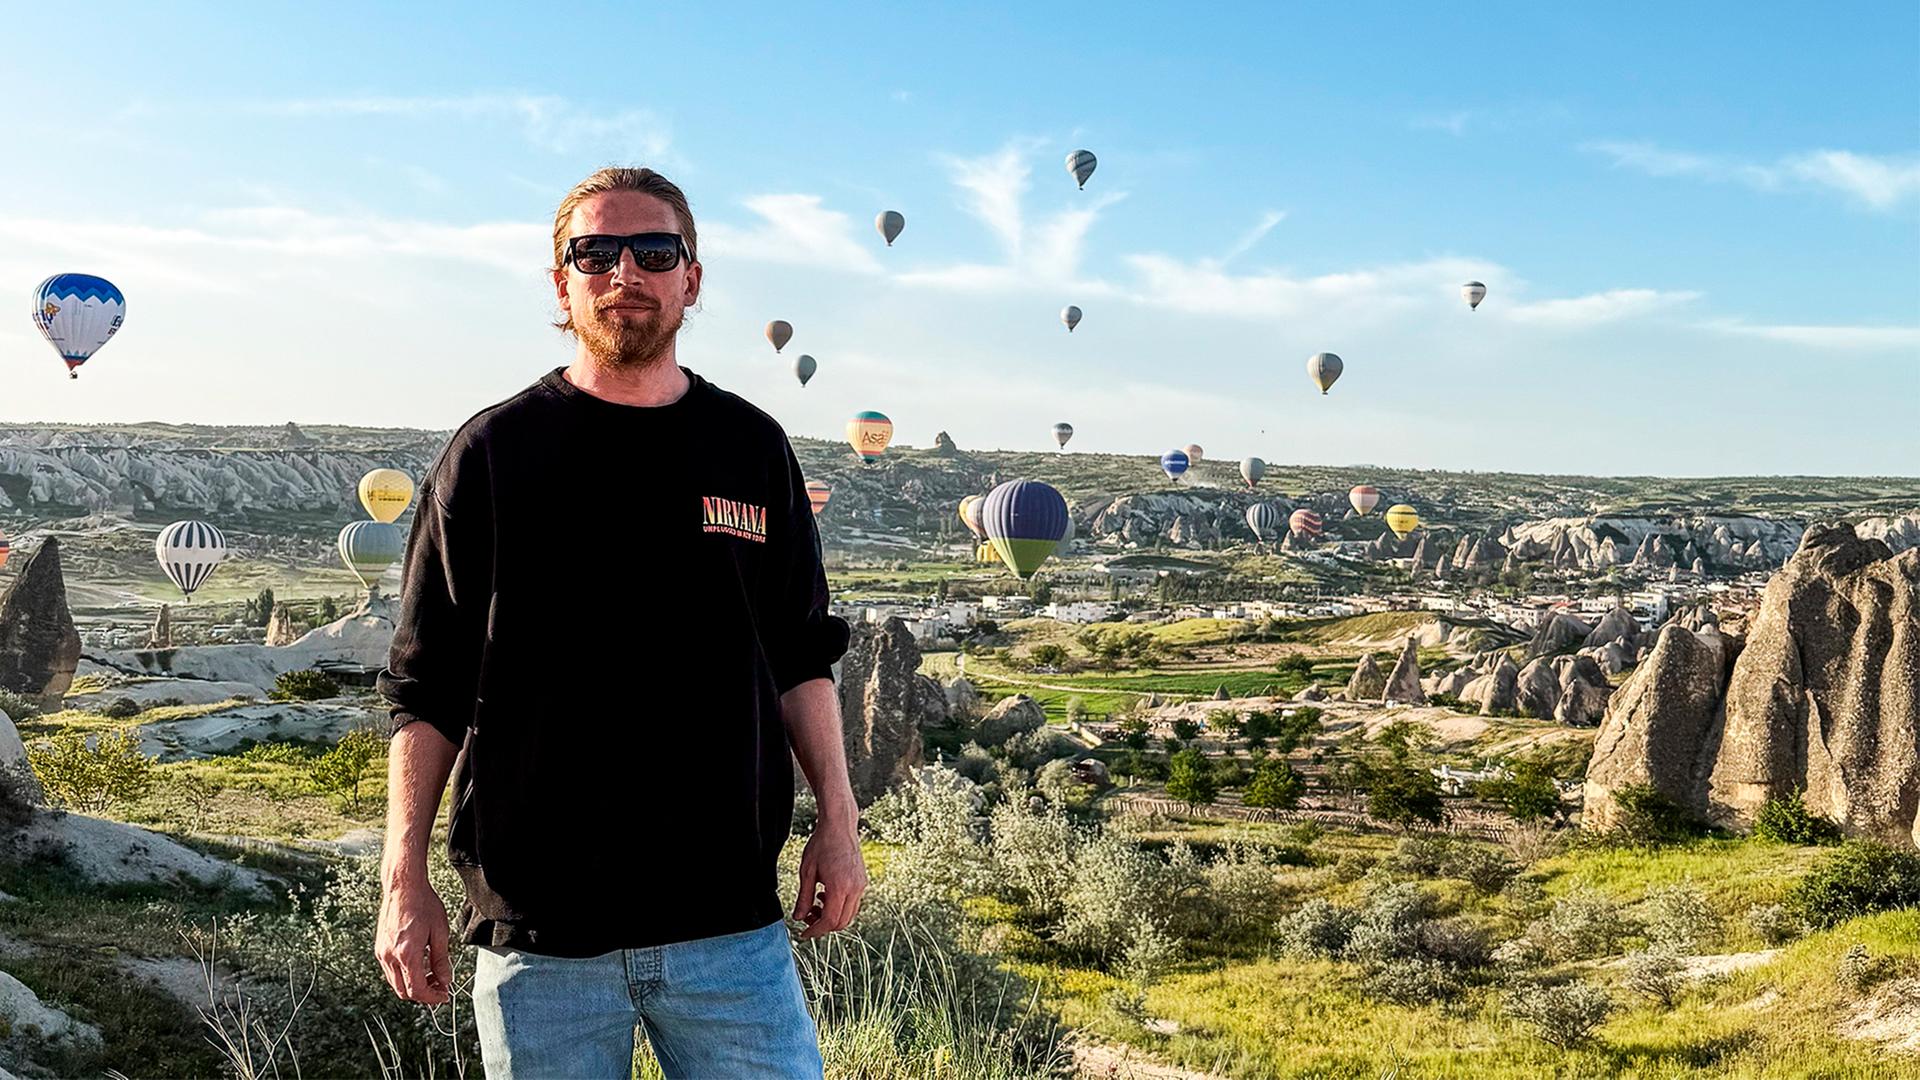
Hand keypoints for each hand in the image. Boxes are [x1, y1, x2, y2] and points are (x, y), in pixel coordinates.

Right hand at [377, 877, 452, 1003]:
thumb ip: (441, 961)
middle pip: (403, 992)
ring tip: (432, 976)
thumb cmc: (424, 905)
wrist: (404, 887)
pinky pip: (390, 971)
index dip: (432, 997)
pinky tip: (419, 964)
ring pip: (395, 983)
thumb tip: (445, 981)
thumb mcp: (440, 933)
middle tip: (440, 987)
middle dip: (423, 994)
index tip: (444, 995)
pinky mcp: (379, 948)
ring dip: (412, 985)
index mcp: (407, 954)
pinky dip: (404, 975)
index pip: (417, 990)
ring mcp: (382, 953)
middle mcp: (390, 957)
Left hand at [791, 821, 867, 939]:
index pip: (830, 920)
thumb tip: (798, 918)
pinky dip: (839, 907)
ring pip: (849, 915)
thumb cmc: (821, 845)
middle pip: (841, 922)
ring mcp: (861, 885)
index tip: (804, 934)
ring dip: (832, 917)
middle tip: (807, 918)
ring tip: (815, 904)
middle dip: (823, 926)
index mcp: (840, 887)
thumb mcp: (806, 872)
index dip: (816, 931)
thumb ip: (803, 898)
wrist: (839, 826)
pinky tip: (826, 894)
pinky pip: (853, 904)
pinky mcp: (862, 881)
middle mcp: (855, 888)